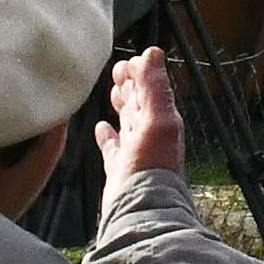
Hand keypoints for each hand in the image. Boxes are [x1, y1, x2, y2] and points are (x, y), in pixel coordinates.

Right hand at [98, 47, 183, 182]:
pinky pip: (113, 148)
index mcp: (162, 121)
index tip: (130, 59)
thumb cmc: (153, 168)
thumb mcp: (158, 120)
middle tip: (118, 68)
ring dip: (121, 105)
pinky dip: (108, 136)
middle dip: (130, 85)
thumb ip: (155, 87)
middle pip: (139, 104)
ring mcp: (134, 153)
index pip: (151, 90)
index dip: (141, 73)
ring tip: (113, 92)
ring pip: (127, 122)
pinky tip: (101, 128)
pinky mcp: (119, 170)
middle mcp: (150, 136)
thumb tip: (153, 52)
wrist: (142, 211)